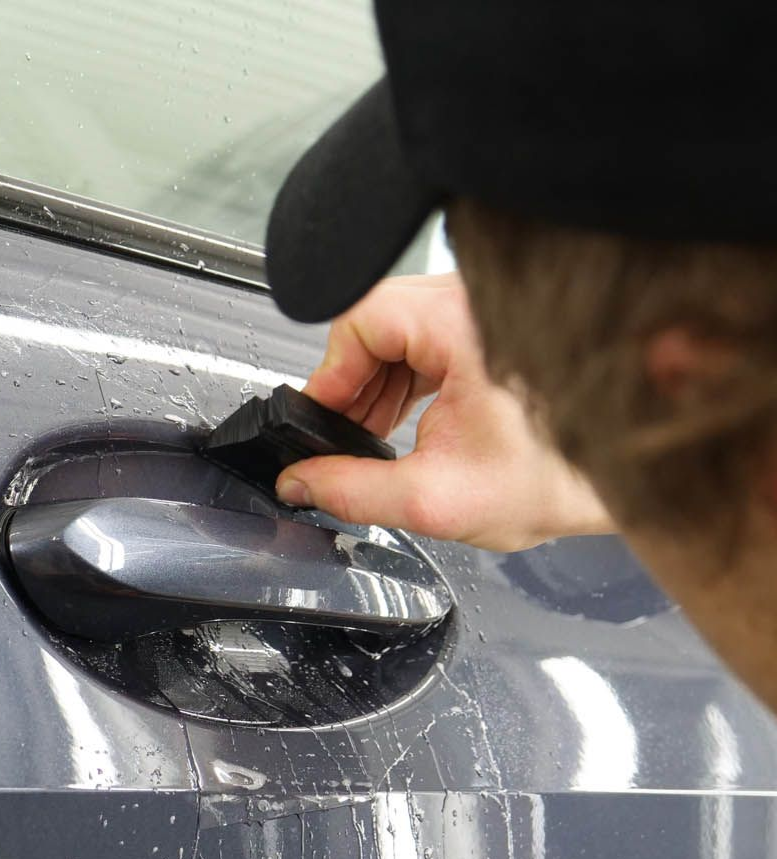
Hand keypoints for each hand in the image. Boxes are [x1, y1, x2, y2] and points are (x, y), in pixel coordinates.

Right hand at [276, 272, 613, 550]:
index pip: (361, 321)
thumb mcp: (436, 497)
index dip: (330, 375)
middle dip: (351, 385)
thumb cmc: (557, 479)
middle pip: (377, 324)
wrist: (616, 478)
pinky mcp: (494, 328)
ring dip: (376, 385)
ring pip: (400, 332)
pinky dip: (406, 379)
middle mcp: (477, 303)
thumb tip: (300, 481)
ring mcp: (487, 311)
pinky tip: (402, 422)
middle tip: (341, 435)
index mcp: (464, 324)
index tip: (318, 417)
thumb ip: (353, 491)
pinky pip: (427, 340)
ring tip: (371, 436)